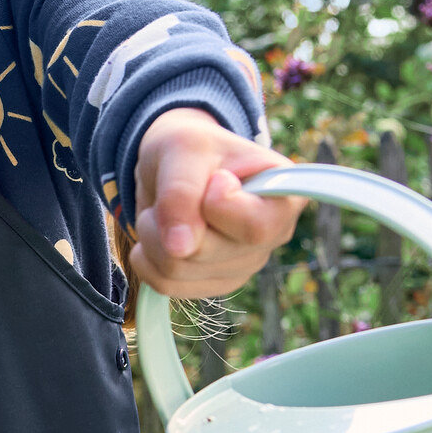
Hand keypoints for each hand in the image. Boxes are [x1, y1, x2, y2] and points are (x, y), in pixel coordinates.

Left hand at [131, 112, 303, 297]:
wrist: (178, 163)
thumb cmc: (192, 148)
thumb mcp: (185, 149)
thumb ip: (182, 192)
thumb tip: (179, 249)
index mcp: (285, 196)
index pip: (255, 227)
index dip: (218, 207)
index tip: (214, 178)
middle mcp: (272, 236)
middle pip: (206, 252)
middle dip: (170, 218)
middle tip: (173, 190)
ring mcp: (244, 265)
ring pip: (178, 270)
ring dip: (152, 236)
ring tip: (165, 209)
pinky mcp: (214, 283)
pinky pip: (166, 284)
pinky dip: (146, 258)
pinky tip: (158, 234)